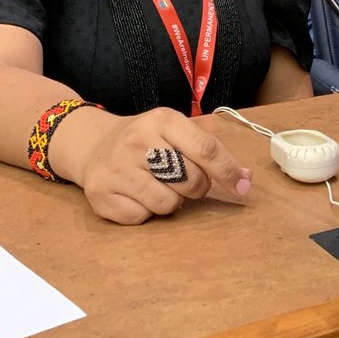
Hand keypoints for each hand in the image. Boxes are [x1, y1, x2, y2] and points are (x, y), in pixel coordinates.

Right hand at [51, 105, 252, 224]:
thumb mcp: (175, 129)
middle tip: (185, 180)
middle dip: (197, 187)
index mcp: (163, 120)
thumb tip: (245, 178)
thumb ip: (211, 148)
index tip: (242, 185)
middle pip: (190, 181)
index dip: (228, 171)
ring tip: (159, 185)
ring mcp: (117, 168)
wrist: (92, 143)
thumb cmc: (146, 139)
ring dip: (171, 201)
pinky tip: (137, 194)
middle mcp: (138, 141)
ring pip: (167, 203)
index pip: (205, 149)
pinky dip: (146, 212)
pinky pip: (141, 217)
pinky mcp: (101, 194)